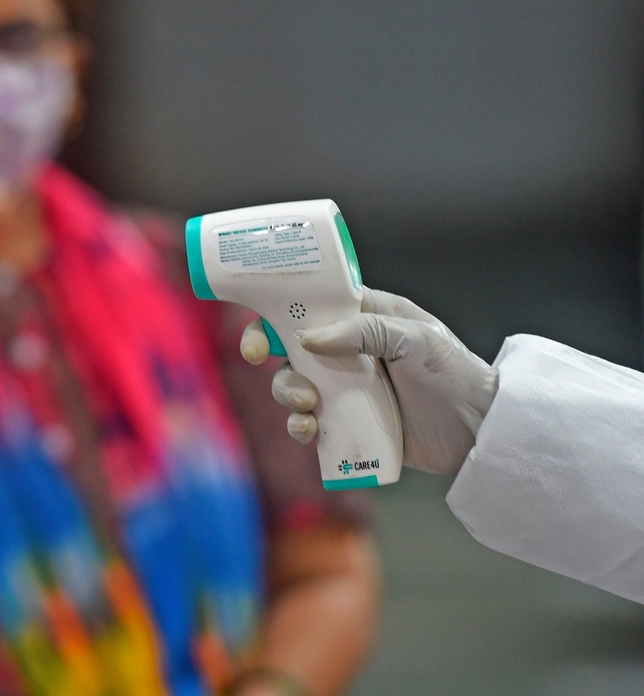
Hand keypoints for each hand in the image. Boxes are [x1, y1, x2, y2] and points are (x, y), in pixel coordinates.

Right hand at [241, 287, 498, 473]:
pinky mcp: (348, 422)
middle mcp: (349, 351)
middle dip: (276, 363)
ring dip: (287, 395)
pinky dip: (300, 426)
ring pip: (294, 386)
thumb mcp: (416, 340)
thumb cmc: (455, 374)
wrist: (480, 431)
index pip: (308, 307)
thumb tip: (307, 339)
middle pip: (291, 350)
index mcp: (364, 318)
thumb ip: (365, 331)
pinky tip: (310, 431)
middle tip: (268, 370)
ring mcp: (346, 388)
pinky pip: (309, 422)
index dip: (275, 316)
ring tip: (308, 408)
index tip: (260, 337)